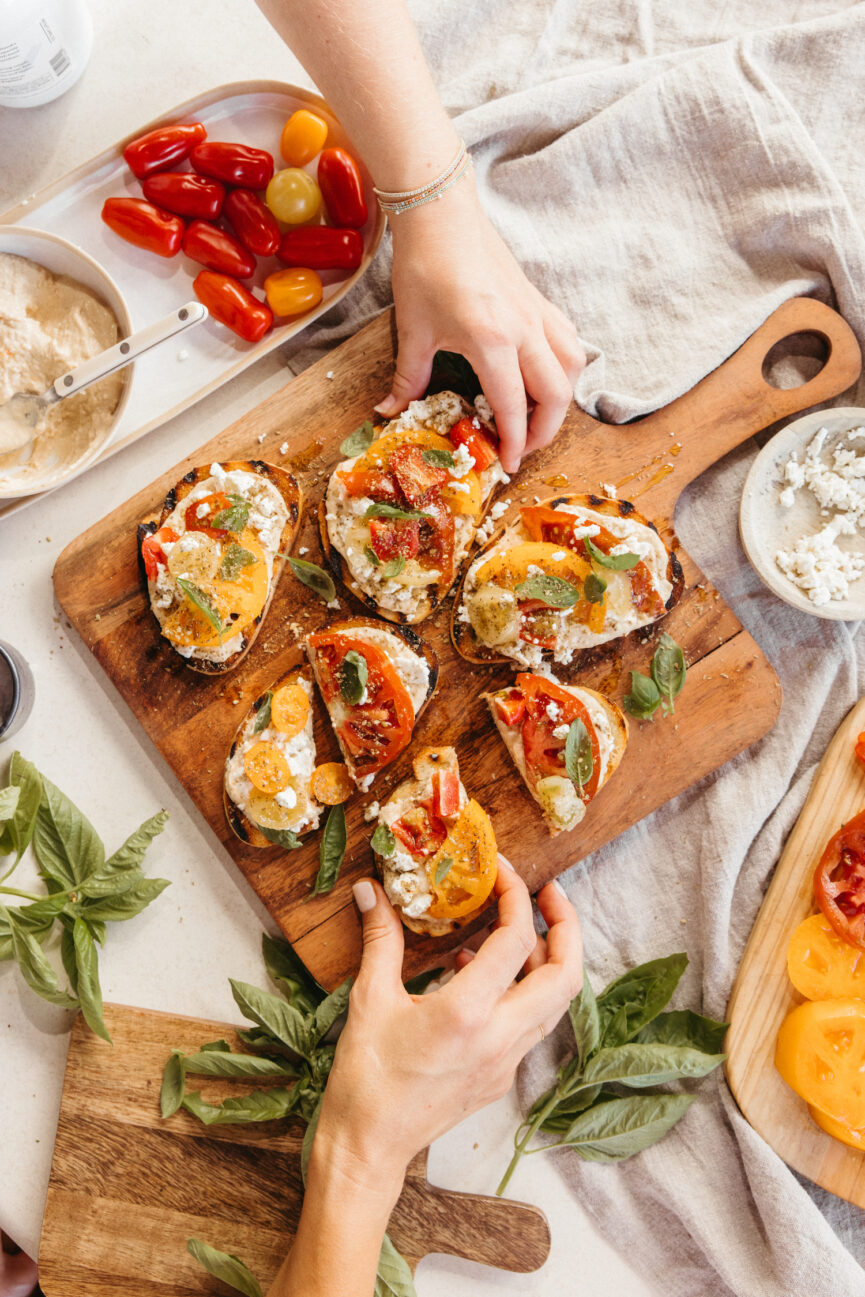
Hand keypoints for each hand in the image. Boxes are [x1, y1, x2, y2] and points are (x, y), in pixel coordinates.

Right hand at [313, 856, 582, 1192]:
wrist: (369, 1148)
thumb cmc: (364, 1078)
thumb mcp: (369, 999)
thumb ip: (380, 938)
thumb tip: (369, 890)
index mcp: (468, 1014)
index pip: (518, 940)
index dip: (516, 895)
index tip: (500, 869)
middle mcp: (500, 1038)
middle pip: (566, 975)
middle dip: (566, 925)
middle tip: (546, 892)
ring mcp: (506, 1062)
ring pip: (556, 1002)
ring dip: (551, 958)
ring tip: (518, 926)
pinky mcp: (501, 1076)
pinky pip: (531, 1023)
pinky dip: (524, 988)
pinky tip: (481, 970)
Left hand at [376, 181, 585, 474]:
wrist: (441, 213)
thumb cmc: (424, 267)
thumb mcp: (413, 330)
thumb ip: (408, 378)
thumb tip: (389, 412)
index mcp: (491, 340)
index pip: (514, 406)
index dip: (514, 443)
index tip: (507, 466)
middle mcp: (524, 329)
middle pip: (558, 394)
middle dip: (545, 431)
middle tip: (522, 448)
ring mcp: (537, 313)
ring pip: (572, 367)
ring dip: (561, 399)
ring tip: (536, 416)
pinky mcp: (539, 301)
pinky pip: (567, 341)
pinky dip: (563, 366)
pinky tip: (542, 375)